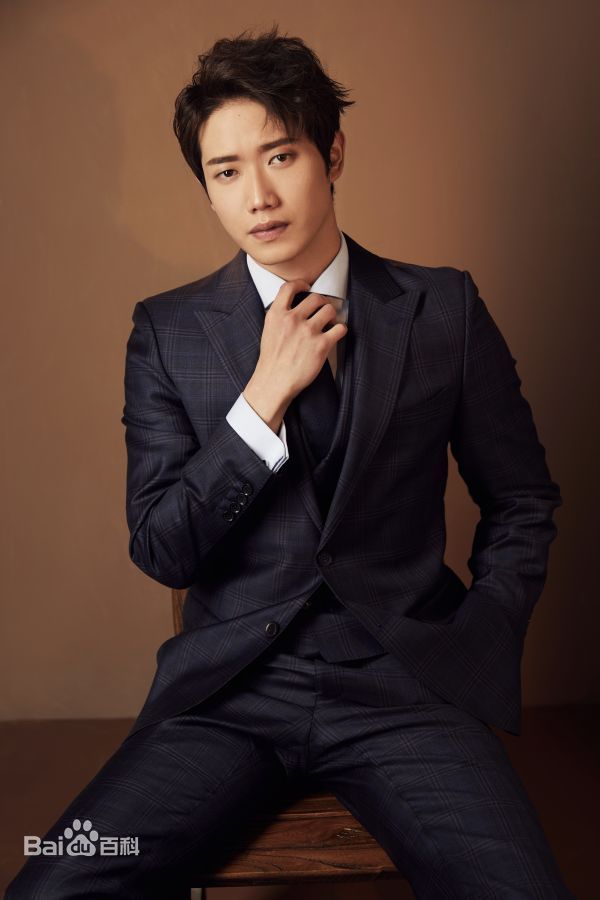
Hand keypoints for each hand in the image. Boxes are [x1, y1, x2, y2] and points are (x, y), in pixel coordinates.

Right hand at [243, 278, 346, 430]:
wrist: (274, 382)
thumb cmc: (271, 360)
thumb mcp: (268, 331)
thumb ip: (280, 317)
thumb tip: (295, 308)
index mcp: (276, 314)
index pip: (290, 287)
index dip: (301, 283)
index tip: (306, 286)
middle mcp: (293, 319)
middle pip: (316, 297)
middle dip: (321, 302)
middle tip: (322, 310)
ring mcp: (308, 331)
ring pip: (329, 310)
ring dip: (331, 315)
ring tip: (328, 323)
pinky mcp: (321, 345)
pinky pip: (340, 328)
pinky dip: (340, 330)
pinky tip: (335, 334)